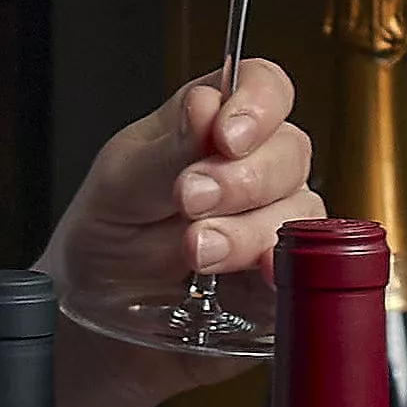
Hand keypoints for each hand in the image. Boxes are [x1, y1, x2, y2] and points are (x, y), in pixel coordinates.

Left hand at [41, 57, 317, 406]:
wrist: (97, 318)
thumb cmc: (107, 238)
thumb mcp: (118, 187)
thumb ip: (165, 151)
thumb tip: (207, 107)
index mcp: (214, 126)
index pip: (263, 88)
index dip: (257, 104)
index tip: (225, 135)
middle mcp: (255, 169)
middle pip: (289, 149)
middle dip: (241, 177)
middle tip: (190, 199)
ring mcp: (274, 223)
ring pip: (300, 210)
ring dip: (247, 230)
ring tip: (194, 251)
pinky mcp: (283, 278)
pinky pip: (309, 268)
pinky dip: (282, 268)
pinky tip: (254, 273)